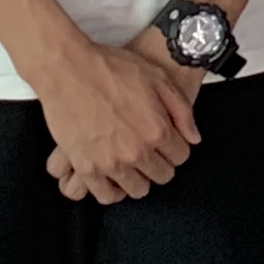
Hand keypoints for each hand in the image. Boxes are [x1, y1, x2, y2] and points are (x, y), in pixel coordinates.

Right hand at [39, 31, 198, 203]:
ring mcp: (110, 163)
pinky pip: (105, 195)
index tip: (169, 143)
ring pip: (137, 189)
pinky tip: (114, 179)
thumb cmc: (112, 68)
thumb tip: (193, 138)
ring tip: (134, 166)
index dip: (177, 148)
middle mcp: (136, 152)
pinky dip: (113, 190)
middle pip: (161, 175)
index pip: (180, 156)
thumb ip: (182, 110)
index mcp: (156, 130)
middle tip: (152, 153)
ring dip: (139, 178)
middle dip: (161, 164)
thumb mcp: (158, 79)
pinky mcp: (85, 168)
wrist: (70, 68)